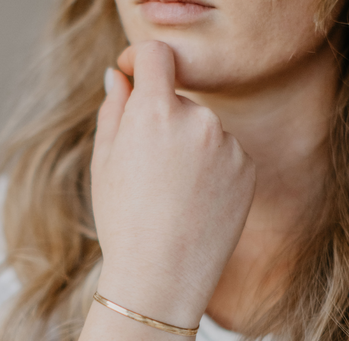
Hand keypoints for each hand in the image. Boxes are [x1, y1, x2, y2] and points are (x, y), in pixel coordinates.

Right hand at [92, 40, 255, 323]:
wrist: (161, 276)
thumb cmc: (123, 222)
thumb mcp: (103, 164)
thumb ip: (112, 110)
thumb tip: (118, 77)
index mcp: (154, 113)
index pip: (156, 55)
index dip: (141, 61)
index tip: (134, 76)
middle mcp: (198, 118)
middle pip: (178, 99)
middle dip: (161, 121)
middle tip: (146, 170)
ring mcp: (227, 144)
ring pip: (202, 128)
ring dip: (187, 145)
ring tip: (172, 193)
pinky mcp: (246, 167)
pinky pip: (224, 152)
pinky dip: (210, 167)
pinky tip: (194, 202)